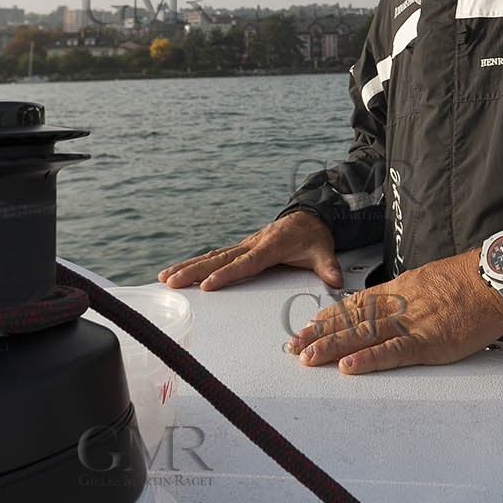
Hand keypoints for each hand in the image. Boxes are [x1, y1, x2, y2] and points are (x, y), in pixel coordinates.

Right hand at [158, 211, 340, 290]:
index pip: (245, 263)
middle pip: (219, 259)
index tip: (208, 285)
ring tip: (166, 277)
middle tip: (172, 282)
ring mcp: (243, 245)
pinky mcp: (240, 248)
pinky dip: (195, 263)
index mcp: (270, 245)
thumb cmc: (313, 236)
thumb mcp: (324, 250)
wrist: (310, 217)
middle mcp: (252, 243)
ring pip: (211, 256)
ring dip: (188, 266)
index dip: (227, 274)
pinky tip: (179, 271)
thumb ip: (328, 266)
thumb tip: (336, 280)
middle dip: (194, 271)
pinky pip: (214, 256)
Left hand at [284, 249, 502, 373]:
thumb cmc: (467, 281)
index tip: (306, 328)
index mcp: (397, 292)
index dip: (328, 318)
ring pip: (363, 335)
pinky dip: (369, 360)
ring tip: (308, 358)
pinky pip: (393, 351)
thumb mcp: (427, 281)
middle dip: (320, 335)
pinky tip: (349, 367)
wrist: (494, 278)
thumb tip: (390, 305)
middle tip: (294, 347)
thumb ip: (407, 295)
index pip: (353, 305)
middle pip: (350, 320)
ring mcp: (411, 323)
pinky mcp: (429, 341)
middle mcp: (397, 305)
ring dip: (333, 348)